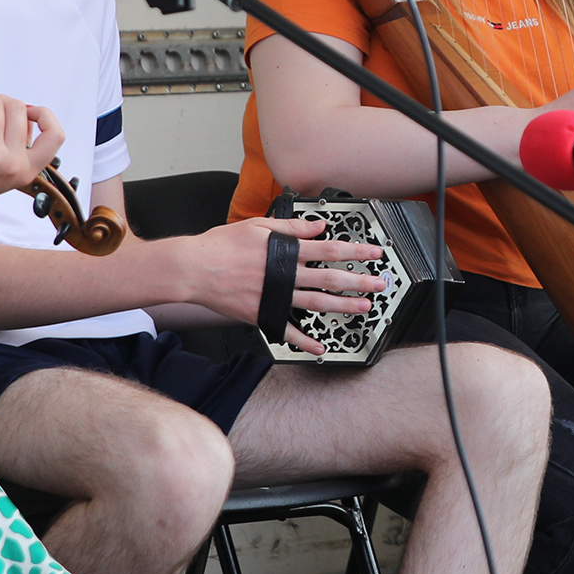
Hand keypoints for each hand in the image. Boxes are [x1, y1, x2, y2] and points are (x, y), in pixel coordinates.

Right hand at [180, 216, 388, 353]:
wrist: (193, 269)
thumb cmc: (220, 244)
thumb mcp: (257, 226)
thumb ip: (291, 227)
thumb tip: (318, 226)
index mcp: (285, 251)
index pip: (329, 250)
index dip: (356, 251)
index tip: (376, 253)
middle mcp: (284, 275)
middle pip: (330, 278)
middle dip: (359, 281)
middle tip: (380, 284)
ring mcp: (274, 296)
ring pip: (316, 302)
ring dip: (343, 306)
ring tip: (364, 308)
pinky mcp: (262, 314)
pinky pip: (288, 330)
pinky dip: (305, 341)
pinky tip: (320, 347)